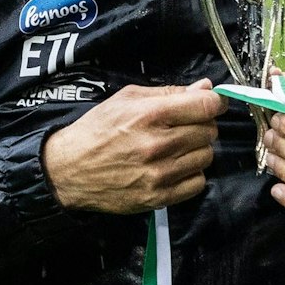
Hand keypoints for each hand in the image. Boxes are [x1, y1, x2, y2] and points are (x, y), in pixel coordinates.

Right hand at [40, 81, 224, 213]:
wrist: (69, 170)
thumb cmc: (97, 130)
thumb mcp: (127, 99)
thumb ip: (169, 92)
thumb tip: (205, 87)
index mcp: (150, 115)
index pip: (205, 106)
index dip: (215, 102)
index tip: (212, 103)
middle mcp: (158, 145)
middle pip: (208, 131)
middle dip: (202, 125)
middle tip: (185, 126)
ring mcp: (159, 174)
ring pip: (206, 157)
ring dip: (197, 150)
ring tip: (177, 147)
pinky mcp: (159, 197)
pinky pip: (198, 183)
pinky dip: (192, 174)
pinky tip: (175, 167)